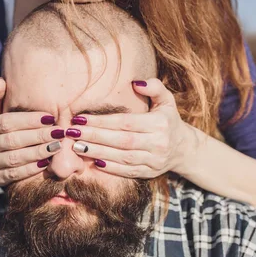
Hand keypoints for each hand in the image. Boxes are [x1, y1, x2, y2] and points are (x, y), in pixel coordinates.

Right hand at [0, 77, 63, 185]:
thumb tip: (1, 81)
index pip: (7, 122)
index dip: (29, 120)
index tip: (50, 117)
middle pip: (13, 141)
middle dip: (38, 136)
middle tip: (59, 132)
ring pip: (16, 158)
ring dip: (38, 152)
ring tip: (58, 146)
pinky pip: (16, 175)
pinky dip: (32, 169)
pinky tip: (48, 162)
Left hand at [68, 78, 192, 177]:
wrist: (183, 149)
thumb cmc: (167, 120)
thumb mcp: (166, 100)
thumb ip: (154, 87)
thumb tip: (135, 83)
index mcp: (159, 124)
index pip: (125, 122)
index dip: (102, 121)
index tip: (80, 118)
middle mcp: (158, 143)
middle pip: (121, 140)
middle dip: (94, 136)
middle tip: (72, 132)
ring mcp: (154, 161)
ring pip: (122, 157)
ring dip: (97, 153)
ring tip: (76, 147)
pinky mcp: (149, 173)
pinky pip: (127, 172)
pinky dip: (110, 168)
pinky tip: (93, 162)